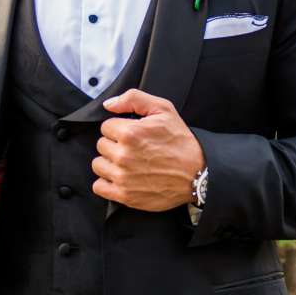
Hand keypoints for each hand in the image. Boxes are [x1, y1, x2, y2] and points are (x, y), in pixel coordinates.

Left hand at [93, 90, 205, 211]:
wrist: (197, 172)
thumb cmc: (181, 141)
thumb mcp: (163, 109)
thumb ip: (133, 99)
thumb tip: (109, 105)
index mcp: (130, 133)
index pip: (106, 127)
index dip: (119, 128)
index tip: (132, 134)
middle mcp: (123, 156)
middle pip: (101, 145)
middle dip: (115, 145)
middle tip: (133, 149)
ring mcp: (123, 177)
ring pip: (98, 165)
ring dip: (109, 163)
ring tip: (128, 163)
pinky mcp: (124, 195)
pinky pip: (99, 187)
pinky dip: (107, 183)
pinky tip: (121, 177)